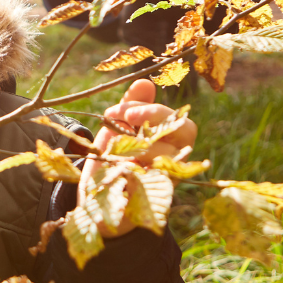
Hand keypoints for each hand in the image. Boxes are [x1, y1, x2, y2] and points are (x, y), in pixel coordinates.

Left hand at [84, 80, 198, 236]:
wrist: (95, 199)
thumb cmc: (110, 160)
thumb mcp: (116, 130)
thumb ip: (131, 107)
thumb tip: (145, 83)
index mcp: (169, 140)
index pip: (178, 119)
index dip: (153, 109)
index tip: (122, 110)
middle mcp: (174, 158)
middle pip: (187, 131)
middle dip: (157, 118)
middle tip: (129, 118)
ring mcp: (167, 179)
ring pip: (172, 155)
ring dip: (142, 145)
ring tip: (117, 147)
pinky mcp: (154, 199)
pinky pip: (154, 182)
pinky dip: (133, 172)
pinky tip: (118, 168)